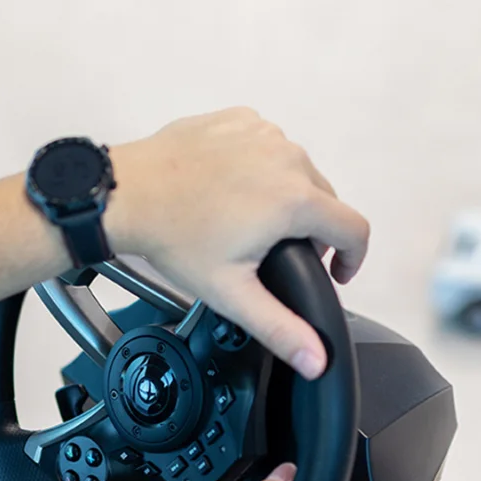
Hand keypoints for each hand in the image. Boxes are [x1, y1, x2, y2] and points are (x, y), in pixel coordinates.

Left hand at [106, 108, 369, 378]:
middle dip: (313, 230)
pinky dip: (260, 166)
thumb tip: (317, 361)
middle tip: (278, 253)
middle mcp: (287, 158)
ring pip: (297, 170)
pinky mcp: (241, 119)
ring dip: (286, 195)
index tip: (335, 272)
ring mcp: (264, 132)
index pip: (354, 229)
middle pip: (326, 200)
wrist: (126, 194)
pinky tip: (232, 188)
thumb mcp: (231, 292)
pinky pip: (268, 145)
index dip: (353, 258)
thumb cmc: (173, 238)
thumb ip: (280, 328)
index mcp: (295, 200)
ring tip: (251, 220)